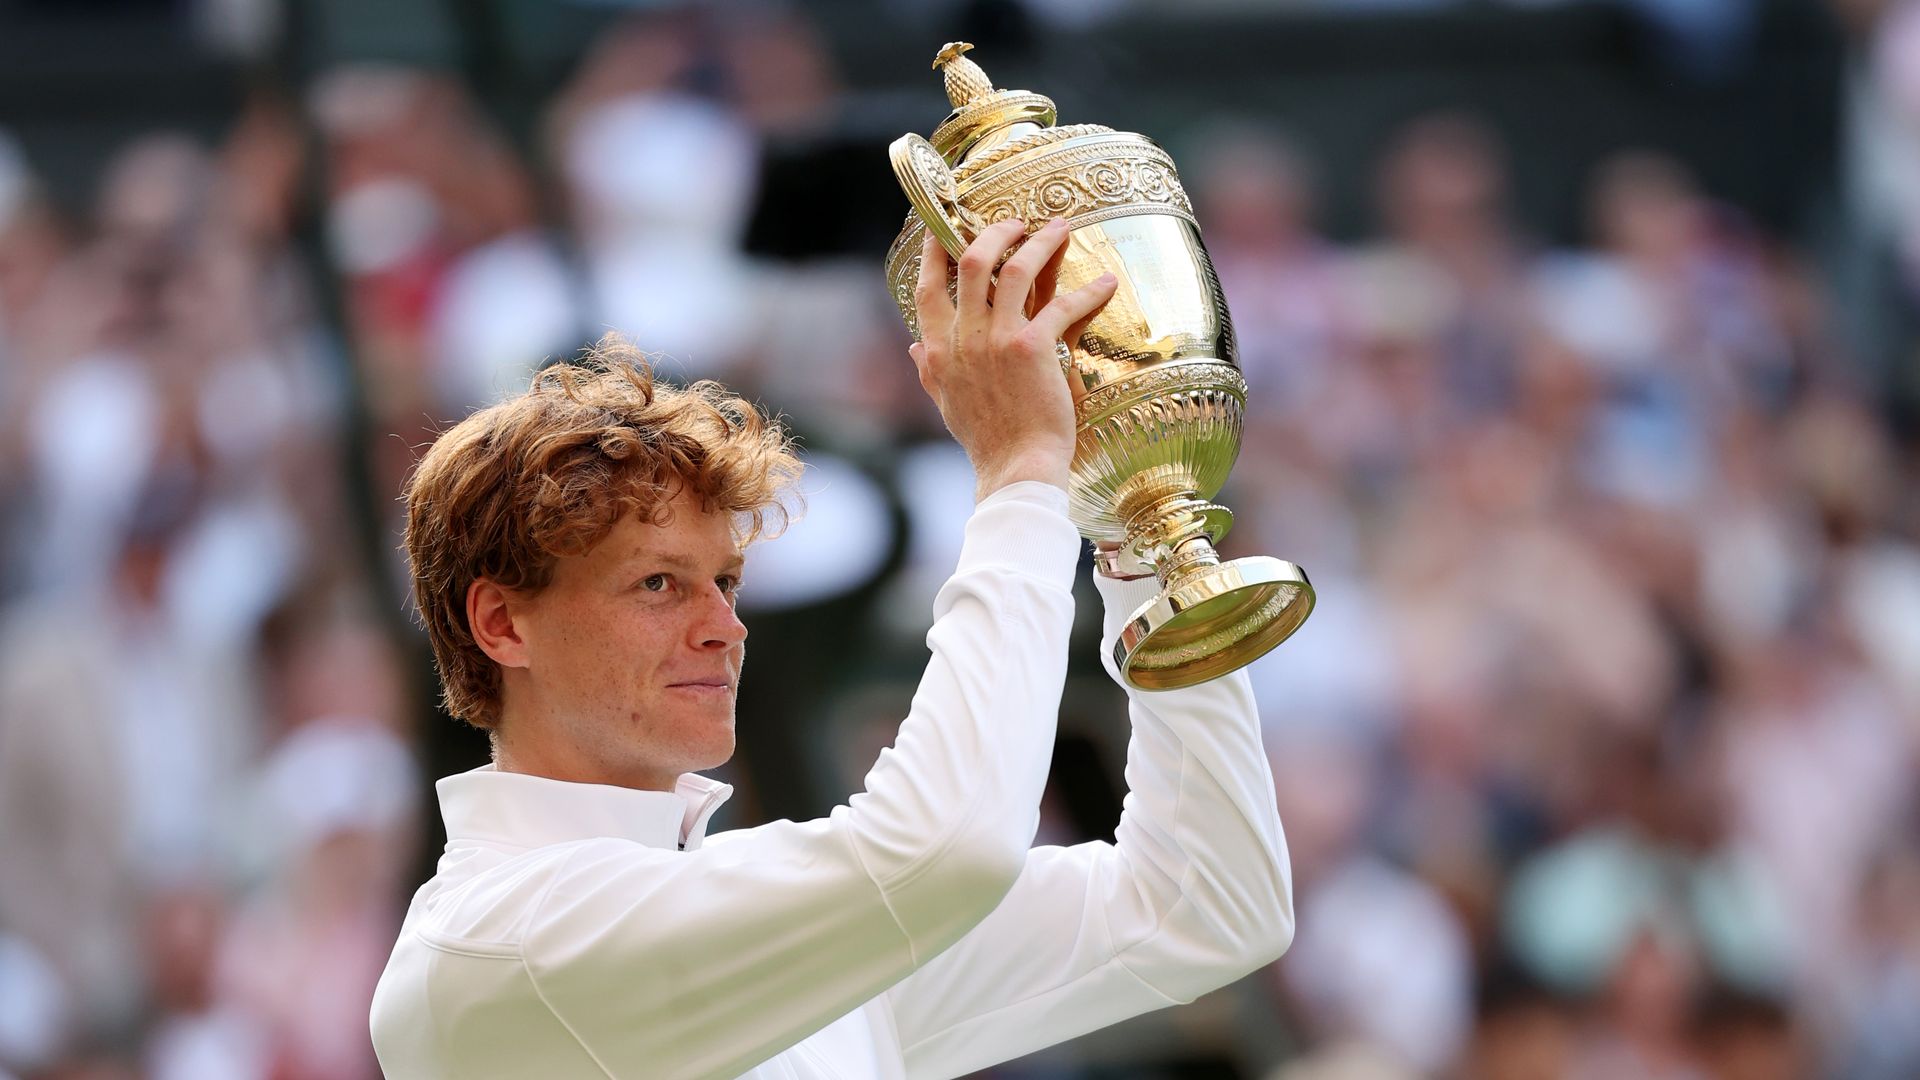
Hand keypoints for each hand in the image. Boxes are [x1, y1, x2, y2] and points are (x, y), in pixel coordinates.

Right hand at [909, 218, 1117, 500]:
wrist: (1017, 468)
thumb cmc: (987, 440)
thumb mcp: (946, 403)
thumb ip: (930, 370)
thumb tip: (912, 347)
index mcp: (940, 350)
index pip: (927, 287)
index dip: (935, 251)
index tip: (943, 227)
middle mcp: (964, 338)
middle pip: (972, 262)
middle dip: (996, 232)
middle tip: (1017, 221)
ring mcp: (997, 340)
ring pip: (1016, 269)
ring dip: (1041, 242)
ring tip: (1060, 228)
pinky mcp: (1033, 348)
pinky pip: (1061, 305)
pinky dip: (1088, 292)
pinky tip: (1106, 284)